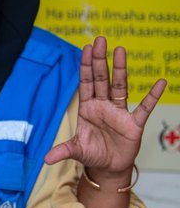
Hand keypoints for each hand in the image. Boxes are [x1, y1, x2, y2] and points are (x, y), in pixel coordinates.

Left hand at [44, 36, 166, 181]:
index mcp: (87, 108)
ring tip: (120, 50)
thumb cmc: (91, 154)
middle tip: (100, 40)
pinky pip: (145, 107)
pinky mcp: (134, 124)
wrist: (108, 168)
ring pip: (120, 86)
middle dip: (100, 60)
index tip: (86, 48)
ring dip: (120, 69)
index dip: (85, 66)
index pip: (85, 83)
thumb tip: (45, 159)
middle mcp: (103, 106)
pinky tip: (161, 83)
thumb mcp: (75, 151)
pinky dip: (153, 96)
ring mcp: (119, 113)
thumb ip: (62, 151)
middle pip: (101, 79)